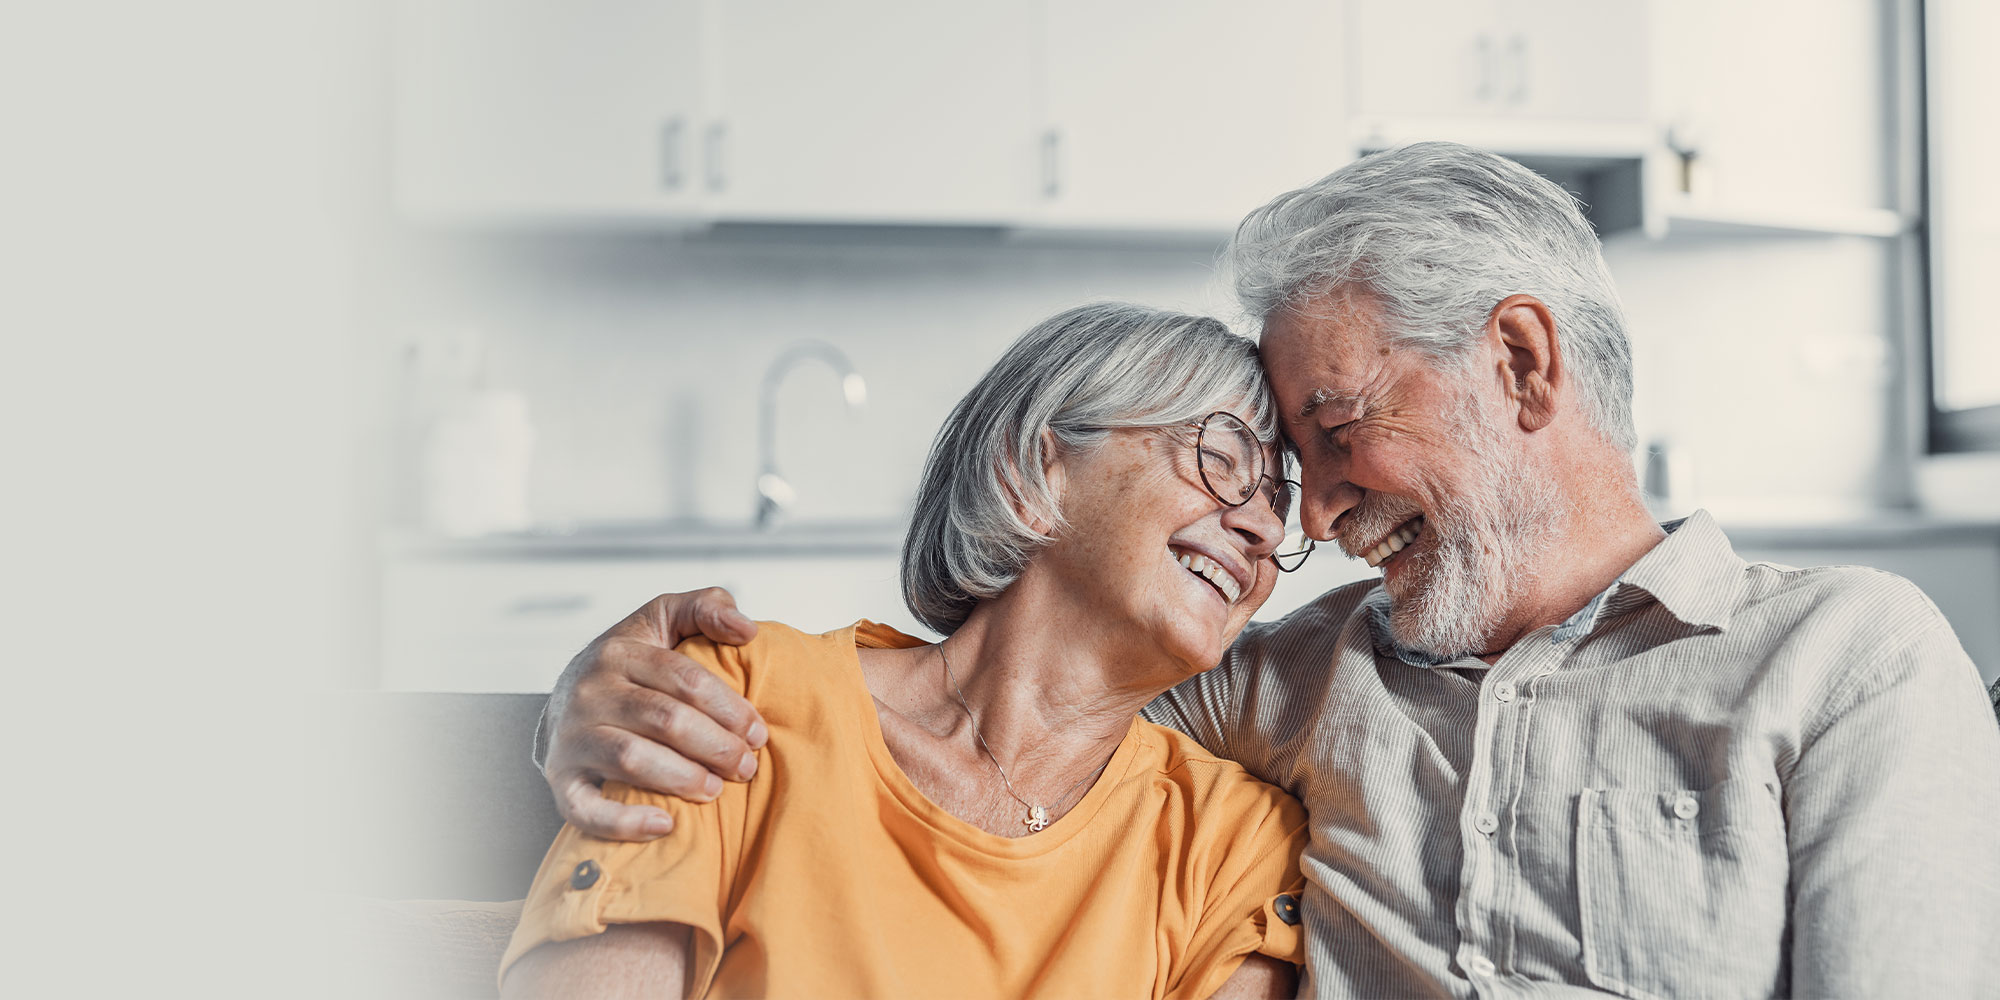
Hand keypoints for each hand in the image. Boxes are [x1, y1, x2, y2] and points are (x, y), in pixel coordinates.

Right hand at [544, 589, 765, 840]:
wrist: (563, 701)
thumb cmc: (631, 661)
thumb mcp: (662, 620)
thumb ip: (705, 607)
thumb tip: (746, 627)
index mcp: (619, 651)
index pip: (684, 679)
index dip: (728, 708)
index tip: (758, 732)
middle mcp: (590, 692)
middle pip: (664, 720)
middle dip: (716, 746)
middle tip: (747, 767)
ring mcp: (573, 737)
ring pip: (633, 759)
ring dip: (683, 778)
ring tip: (716, 789)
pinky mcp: (561, 779)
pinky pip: (586, 808)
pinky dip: (624, 822)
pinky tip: (665, 826)